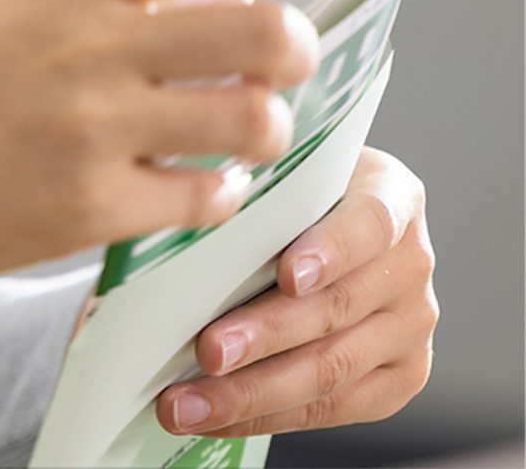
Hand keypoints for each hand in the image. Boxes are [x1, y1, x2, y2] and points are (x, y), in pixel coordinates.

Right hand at [0, 0, 365, 290]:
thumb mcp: (8, 8)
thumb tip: (234, 3)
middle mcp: (82, 43)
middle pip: (262, 32)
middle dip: (296, 54)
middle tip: (279, 69)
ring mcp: (87, 127)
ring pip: (252, 120)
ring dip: (262, 130)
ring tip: (229, 136)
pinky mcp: (88, 206)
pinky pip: (208, 196)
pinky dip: (216, 193)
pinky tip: (184, 187)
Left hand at [157, 147, 436, 438]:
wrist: (334, 220)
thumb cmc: (293, 192)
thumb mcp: (284, 171)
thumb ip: (254, 189)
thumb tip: (178, 212)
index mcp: (389, 196)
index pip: (367, 223)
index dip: (329, 250)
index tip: (289, 275)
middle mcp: (410, 263)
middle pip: (338, 307)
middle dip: (266, 335)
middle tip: (207, 352)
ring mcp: (411, 324)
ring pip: (332, 367)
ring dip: (253, 391)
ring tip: (189, 403)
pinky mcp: (402, 375)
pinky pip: (335, 407)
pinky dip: (268, 415)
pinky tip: (216, 418)